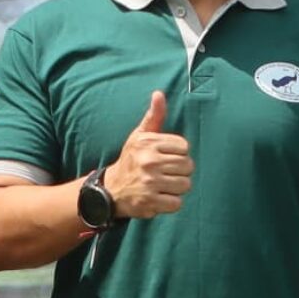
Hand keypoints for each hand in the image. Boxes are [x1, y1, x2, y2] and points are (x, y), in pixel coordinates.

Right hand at [104, 90, 190, 217]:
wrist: (111, 189)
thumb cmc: (131, 159)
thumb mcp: (139, 135)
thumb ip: (154, 116)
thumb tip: (159, 94)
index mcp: (149, 143)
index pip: (184, 147)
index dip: (179, 154)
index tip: (166, 157)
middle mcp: (149, 162)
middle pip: (188, 166)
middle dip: (180, 171)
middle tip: (166, 173)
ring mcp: (150, 183)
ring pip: (185, 185)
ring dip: (177, 187)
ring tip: (163, 185)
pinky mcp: (150, 202)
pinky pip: (177, 203)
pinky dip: (171, 202)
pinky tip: (160, 197)